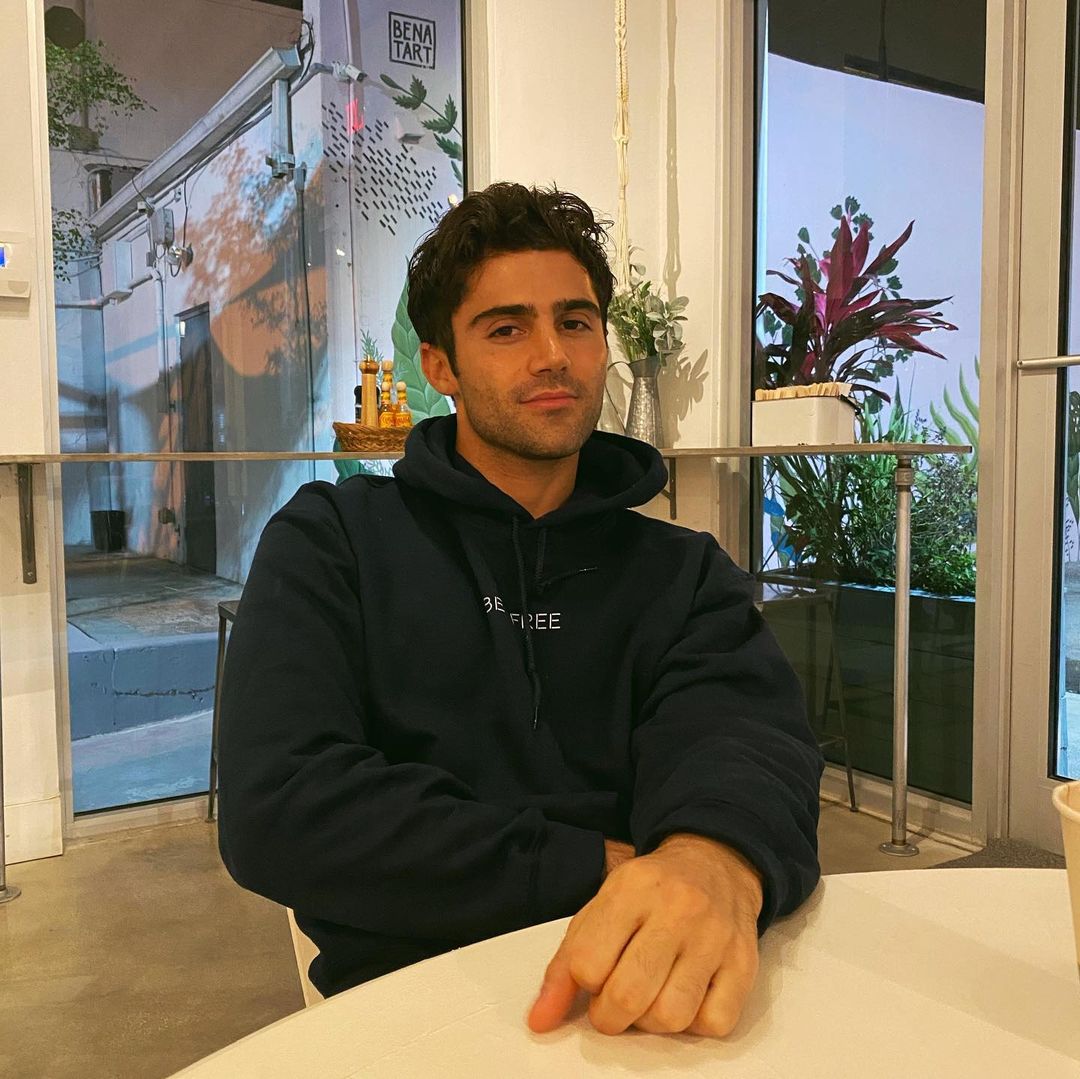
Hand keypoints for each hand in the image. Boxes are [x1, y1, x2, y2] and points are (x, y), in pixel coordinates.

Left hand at [527, 834, 762, 1037]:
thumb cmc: (650, 892)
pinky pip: (714, 1022)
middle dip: (610, 1017)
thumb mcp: (601, 908)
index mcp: (631, 889)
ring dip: (652, 1023)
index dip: (583, 985)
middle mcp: (676, 909)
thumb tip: (539, 1020)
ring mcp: (714, 936)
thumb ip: (565, 964)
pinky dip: (693, 1024)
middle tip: (614, 1006)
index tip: (592, 980)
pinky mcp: (744, 962)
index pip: (588, 963)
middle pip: (629, 995)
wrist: (715, 862)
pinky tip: (686, 997)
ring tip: (650, 999)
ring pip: (672, 1016)